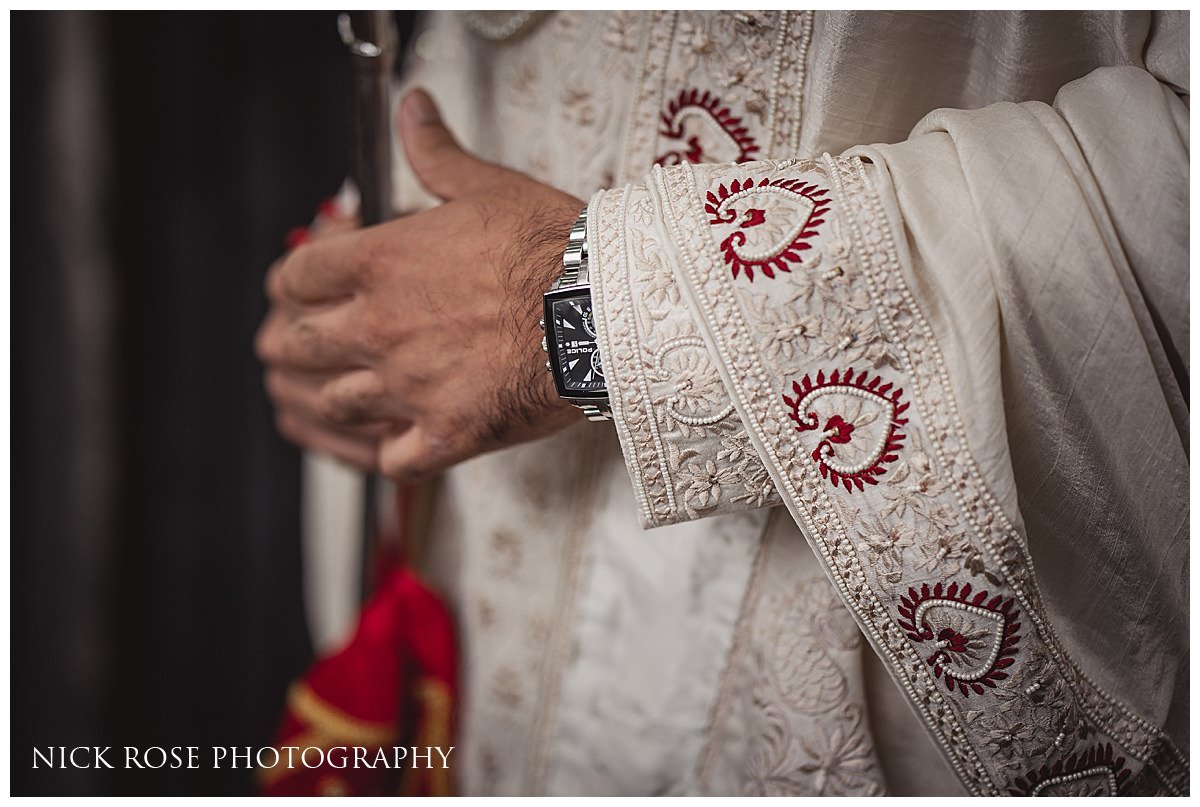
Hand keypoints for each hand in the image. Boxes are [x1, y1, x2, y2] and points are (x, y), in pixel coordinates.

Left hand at [255, 90, 583, 480]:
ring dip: (334, 400)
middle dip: (293, 345)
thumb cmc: (556, 250)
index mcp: (382, 264)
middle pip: (298, 346)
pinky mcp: (446, 435)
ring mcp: (409, 387)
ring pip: (335, 406)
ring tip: (345, 396)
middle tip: (302, 346)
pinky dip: (391, 455)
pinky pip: (392, 462)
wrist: (606, 312)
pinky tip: (400, 445)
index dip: (292, 283)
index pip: (296, 277)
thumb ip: (438, 155)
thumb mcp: (491, 187)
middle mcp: (381, 328)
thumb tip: (413, 110)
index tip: (302, 288)